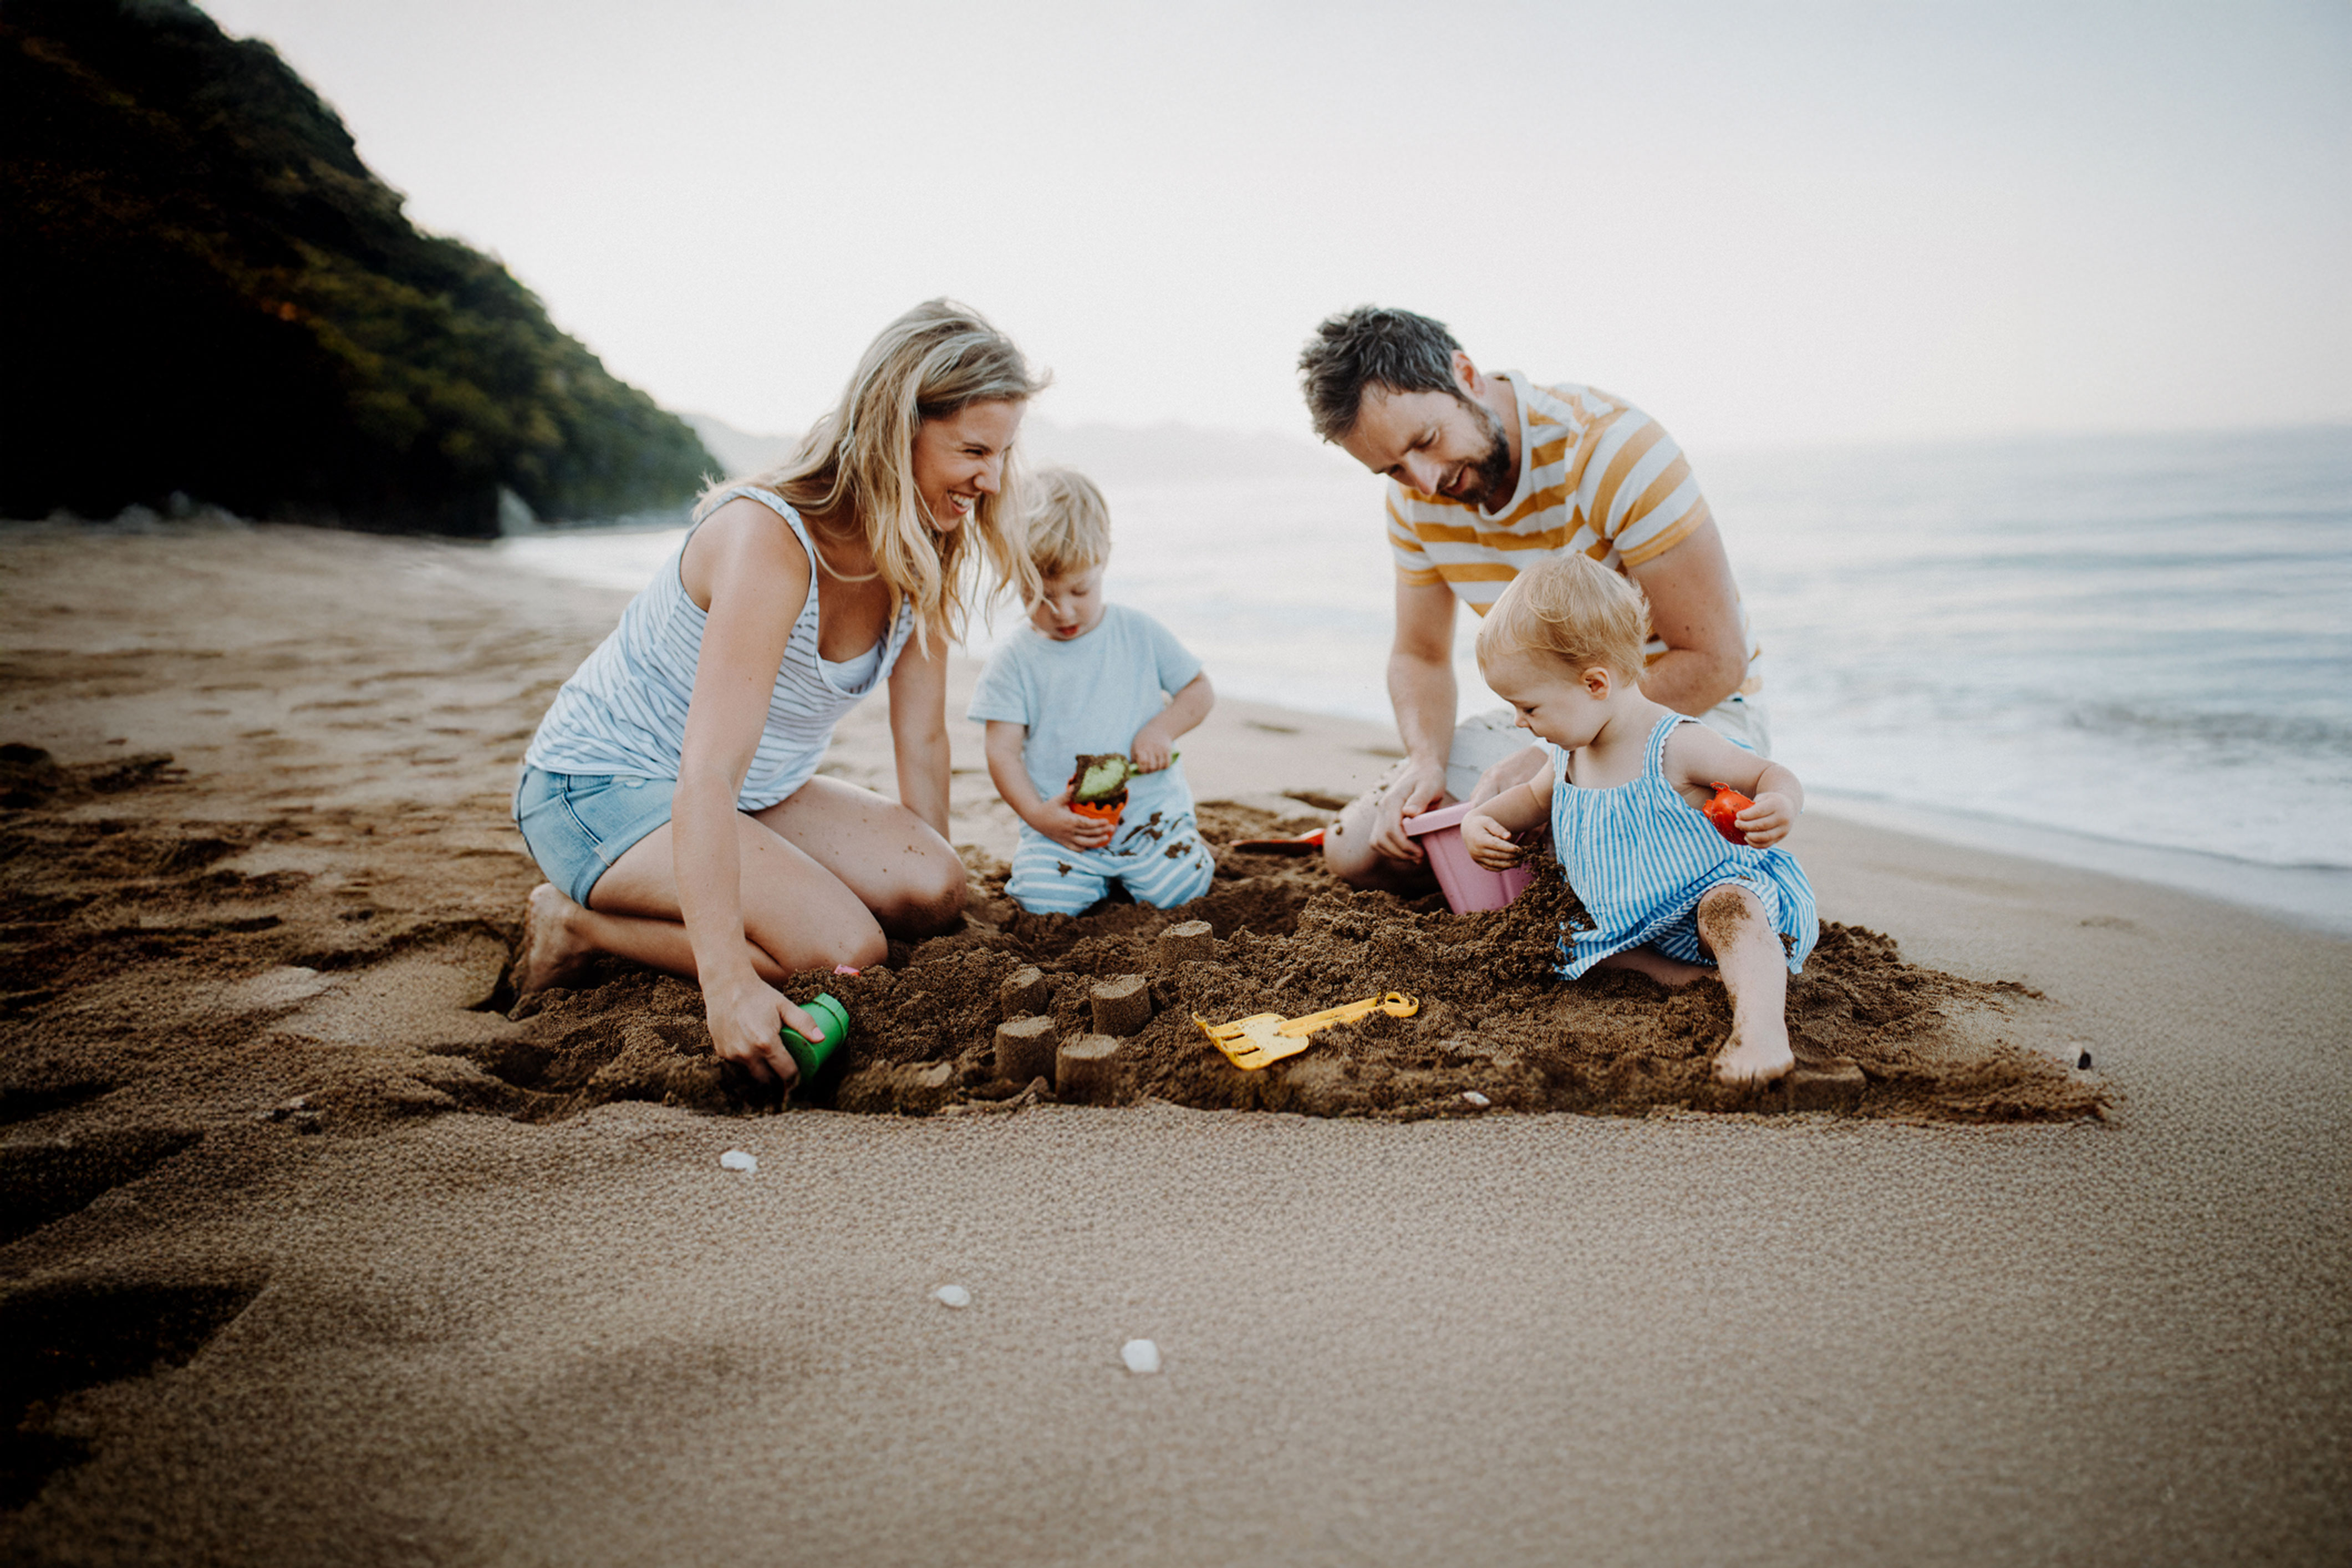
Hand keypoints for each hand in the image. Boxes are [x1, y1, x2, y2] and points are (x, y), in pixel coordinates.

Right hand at [705, 975, 815, 1091]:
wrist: (726, 984)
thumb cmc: (758, 994)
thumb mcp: (784, 1006)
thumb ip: (804, 1022)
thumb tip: (821, 1038)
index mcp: (766, 1043)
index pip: (786, 1073)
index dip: (796, 1077)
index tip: (800, 1077)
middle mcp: (747, 1053)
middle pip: (768, 1079)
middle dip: (778, 1077)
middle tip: (786, 1069)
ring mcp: (732, 1054)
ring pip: (752, 1072)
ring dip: (762, 1069)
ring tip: (770, 1058)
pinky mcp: (721, 1051)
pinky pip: (738, 1064)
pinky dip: (747, 1060)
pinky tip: (752, 1048)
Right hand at [1034, 787, 1115, 851]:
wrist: (1035, 819)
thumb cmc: (1048, 807)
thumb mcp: (1058, 799)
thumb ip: (1069, 793)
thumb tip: (1077, 785)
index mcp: (1069, 820)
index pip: (1087, 824)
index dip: (1098, 824)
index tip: (1107, 821)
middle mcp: (1069, 831)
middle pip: (1089, 834)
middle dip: (1102, 831)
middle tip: (1113, 827)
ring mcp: (1067, 838)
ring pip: (1084, 843)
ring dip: (1097, 841)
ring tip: (1106, 837)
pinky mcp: (1064, 842)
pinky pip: (1076, 848)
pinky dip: (1084, 847)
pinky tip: (1091, 844)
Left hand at [1129, 723, 1173, 772]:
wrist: (1158, 728)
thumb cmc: (1143, 739)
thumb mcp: (1135, 745)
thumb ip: (1133, 757)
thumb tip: (1132, 769)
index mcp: (1140, 747)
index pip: (1142, 763)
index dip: (1141, 769)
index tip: (1141, 769)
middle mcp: (1151, 748)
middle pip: (1151, 767)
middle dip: (1149, 771)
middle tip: (1147, 769)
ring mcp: (1160, 749)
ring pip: (1159, 766)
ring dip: (1156, 769)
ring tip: (1154, 766)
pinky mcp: (1167, 750)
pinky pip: (1167, 764)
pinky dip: (1164, 766)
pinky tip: (1160, 764)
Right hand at [1369, 760, 1447, 863]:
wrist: (1422, 768)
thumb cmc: (1429, 777)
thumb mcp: (1430, 786)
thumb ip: (1420, 799)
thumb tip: (1409, 813)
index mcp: (1392, 801)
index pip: (1391, 830)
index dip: (1404, 845)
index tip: (1420, 852)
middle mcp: (1383, 808)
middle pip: (1382, 839)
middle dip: (1400, 853)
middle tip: (1419, 857)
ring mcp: (1382, 814)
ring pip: (1378, 842)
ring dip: (1395, 854)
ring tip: (1414, 856)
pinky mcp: (1385, 819)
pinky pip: (1381, 840)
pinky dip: (1392, 849)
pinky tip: (1409, 850)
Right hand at [1461, 811, 1524, 869]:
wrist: (1467, 829)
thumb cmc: (1481, 822)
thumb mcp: (1488, 821)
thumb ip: (1498, 828)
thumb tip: (1509, 836)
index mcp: (1479, 839)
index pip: (1497, 845)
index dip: (1509, 848)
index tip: (1520, 849)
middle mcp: (1477, 850)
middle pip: (1497, 856)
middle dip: (1511, 857)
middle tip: (1523, 856)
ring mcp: (1476, 857)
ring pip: (1494, 864)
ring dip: (1508, 865)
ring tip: (1519, 862)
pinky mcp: (1477, 861)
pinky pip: (1490, 867)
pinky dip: (1501, 868)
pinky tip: (1510, 865)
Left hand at [1735, 791, 1797, 848]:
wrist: (1788, 806)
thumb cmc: (1770, 801)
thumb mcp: (1763, 797)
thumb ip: (1752, 805)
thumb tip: (1735, 814)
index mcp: (1777, 804)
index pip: (1760, 811)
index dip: (1747, 815)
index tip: (1738, 815)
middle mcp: (1783, 817)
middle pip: (1762, 825)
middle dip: (1746, 826)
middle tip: (1736, 824)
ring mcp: (1783, 829)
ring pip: (1765, 837)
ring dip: (1750, 836)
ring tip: (1742, 832)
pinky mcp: (1781, 838)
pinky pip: (1767, 844)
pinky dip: (1755, 844)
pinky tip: (1747, 839)